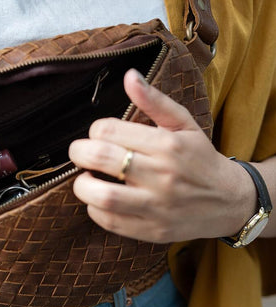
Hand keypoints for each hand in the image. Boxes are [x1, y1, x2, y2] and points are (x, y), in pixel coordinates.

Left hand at [69, 68, 256, 242]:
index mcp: (166, 145)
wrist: (228, 201)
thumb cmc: (200, 158)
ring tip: (88, 177)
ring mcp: (157, 206)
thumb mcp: (183, 124)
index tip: (99, 135)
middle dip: (78, 152)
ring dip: (82, 185)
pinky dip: (94, 208)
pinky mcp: (151, 230)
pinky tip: (101, 198)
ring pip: (102, 196)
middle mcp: (161, 176)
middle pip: (100, 158)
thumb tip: (129, 76)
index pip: (108, 131)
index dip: (95, 130)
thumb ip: (154, 100)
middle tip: (80, 153)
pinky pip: (109, 221)